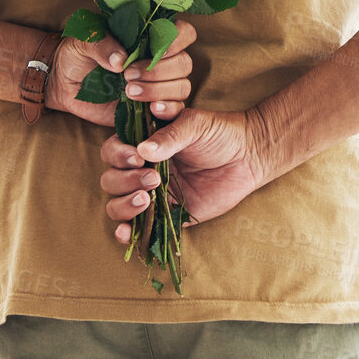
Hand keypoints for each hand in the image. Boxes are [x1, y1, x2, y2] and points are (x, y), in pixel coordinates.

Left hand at [47, 19, 195, 126]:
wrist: (63, 81)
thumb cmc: (77, 53)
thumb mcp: (84, 41)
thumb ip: (102, 44)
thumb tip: (121, 60)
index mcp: (150, 36)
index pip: (182, 33)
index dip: (177, 41)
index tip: (157, 51)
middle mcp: (160, 60)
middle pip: (184, 63)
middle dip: (159, 71)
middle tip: (128, 75)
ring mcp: (159, 84)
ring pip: (181, 87)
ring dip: (159, 90)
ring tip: (128, 91)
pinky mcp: (151, 107)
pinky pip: (175, 110)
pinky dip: (168, 109)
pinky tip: (151, 109)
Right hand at [98, 105, 270, 238]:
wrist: (248, 155)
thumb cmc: (219, 133)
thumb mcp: (195, 125)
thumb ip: (170, 136)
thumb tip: (143, 149)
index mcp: (144, 144)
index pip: (113, 151)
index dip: (118, 155)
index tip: (138, 157)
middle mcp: (143, 169)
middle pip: (111, 180)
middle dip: (125, 181)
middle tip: (153, 178)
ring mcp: (153, 194)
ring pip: (118, 205)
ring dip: (124, 205)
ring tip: (147, 199)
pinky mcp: (167, 214)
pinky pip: (140, 228)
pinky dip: (127, 232)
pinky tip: (127, 232)